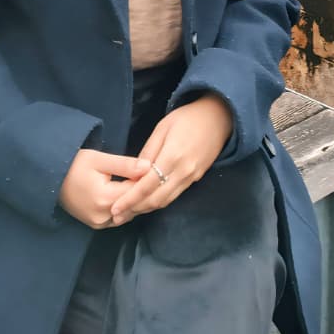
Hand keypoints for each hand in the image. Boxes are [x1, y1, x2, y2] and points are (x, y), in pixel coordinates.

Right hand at [58, 148, 150, 228]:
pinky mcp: (97, 225)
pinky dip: (127, 207)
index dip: (148, 180)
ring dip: (136, 201)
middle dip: (144, 192)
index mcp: (105, 199)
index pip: (136, 192)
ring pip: (128, 214)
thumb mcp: (99, 159)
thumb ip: (125, 165)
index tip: (157, 169)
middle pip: (134, 206)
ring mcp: (100, 223)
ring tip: (144, 184)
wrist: (52, 179)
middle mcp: (104, 216)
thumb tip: (149, 167)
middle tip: (154, 176)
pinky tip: (131, 194)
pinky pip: (119, 218)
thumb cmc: (75, 165)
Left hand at [108, 94, 232, 223]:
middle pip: (156, 199)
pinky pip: (174, 195)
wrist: (219, 117)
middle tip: (117, 216)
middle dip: (135, 209)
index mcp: (172, 156)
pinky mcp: (196, 179)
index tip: (114, 208)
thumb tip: (134, 173)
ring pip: (166, 200)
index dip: (130, 199)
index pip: (147, 186)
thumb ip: (148, 151)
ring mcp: (191, 177)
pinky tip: (148, 202)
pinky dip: (159, 202)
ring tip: (129, 213)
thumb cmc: (187, 117)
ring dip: (146, 209)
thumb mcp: (162, 127)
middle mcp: (183, 171)